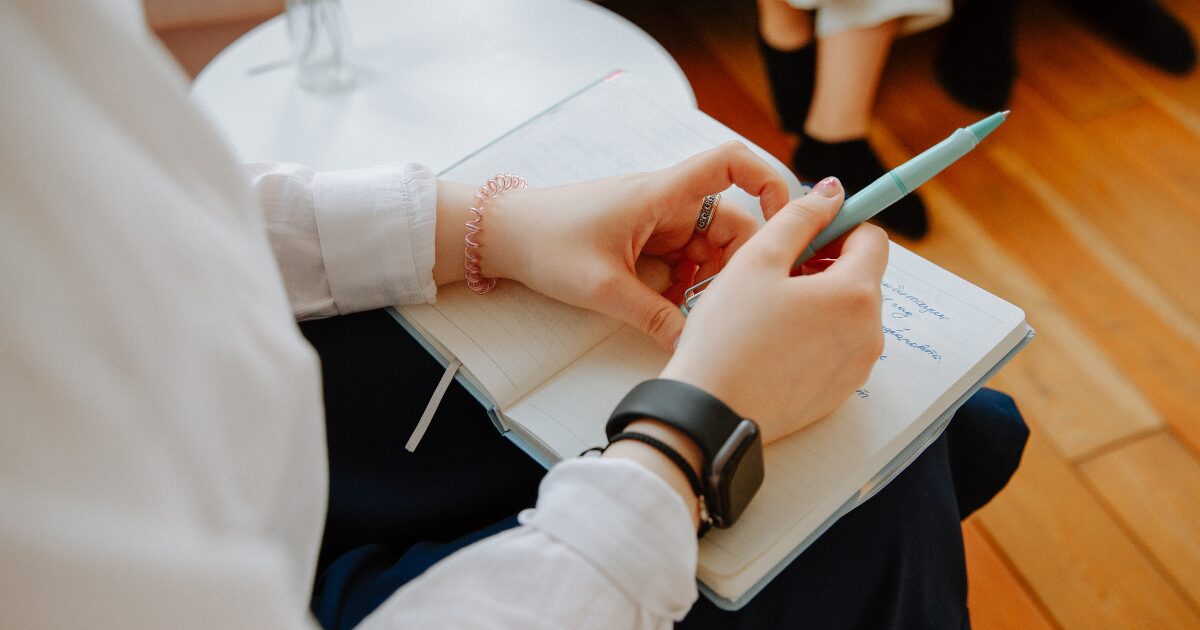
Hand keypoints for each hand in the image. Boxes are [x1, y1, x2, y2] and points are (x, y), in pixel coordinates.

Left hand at [478, 142, 789, 349]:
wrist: (501, 236)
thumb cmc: (545, 242)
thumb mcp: (602, 287)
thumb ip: (653, 317)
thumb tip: (692, 345)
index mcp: (662, 194)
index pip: (731, 163)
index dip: (769, 182)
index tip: (785, 223)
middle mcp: (667, 202)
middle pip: (731, 223)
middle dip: (734, 266)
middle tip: (723, 306)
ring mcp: (657, 222)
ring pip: (708, 250)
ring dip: (707, 282)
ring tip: (689, 314)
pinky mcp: (645, 242)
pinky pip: (683, 262)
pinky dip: (684, 287)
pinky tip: (669, 311)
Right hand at [660, 177, 887, 442]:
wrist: (711, 412)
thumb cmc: (727, 336)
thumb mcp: (757, 260)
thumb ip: (800, 217)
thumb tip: (832, 192)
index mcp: (855, 294)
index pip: (872, 238)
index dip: (838, 226)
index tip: (804, 233)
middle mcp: (869, 332)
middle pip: (861, 277)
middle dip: (826, 265)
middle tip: (775, 272)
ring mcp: (857, 367)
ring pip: (848, 313)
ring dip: (819, 300)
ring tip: (769, 310)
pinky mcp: (840, 392)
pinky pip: (837, 347)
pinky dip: (815, 335)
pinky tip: (773, 342)